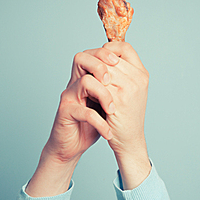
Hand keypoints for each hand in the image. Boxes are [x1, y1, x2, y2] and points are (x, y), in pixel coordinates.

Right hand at [25, 50, 118, 196]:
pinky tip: (108, 132)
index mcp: (85, 77)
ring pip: (86, 81)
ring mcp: (69, 96)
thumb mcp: (107, 103)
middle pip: (84, 59)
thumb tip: (135, 73)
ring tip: (112, 111)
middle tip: (117, 84)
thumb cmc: (91, 125)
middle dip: (104, 68)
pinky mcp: (65, 112)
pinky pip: (84, 111)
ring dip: (104, 95)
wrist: (72, 146)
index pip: (93, 53)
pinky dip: (100, 123)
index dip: (108, 53)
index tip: (119, 64)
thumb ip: (115, 88)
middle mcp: (75, 82)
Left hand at [85, 42, 150, 189]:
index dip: (109, 49)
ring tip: (88, 85)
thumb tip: (102, 55)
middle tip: (88, 74)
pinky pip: (99, 84)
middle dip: (96, 64)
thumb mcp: (129, 90)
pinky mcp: (118, 99)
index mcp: (142, 74)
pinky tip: (88, 94)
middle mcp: (138, 78)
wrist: (129, 140)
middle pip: (110, 57)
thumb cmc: (126, 116)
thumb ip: (121, 73)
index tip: (100, 59)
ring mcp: (129, 88)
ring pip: (102, 69)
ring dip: (92, 75)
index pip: (125, 47)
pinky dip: (91, 87)